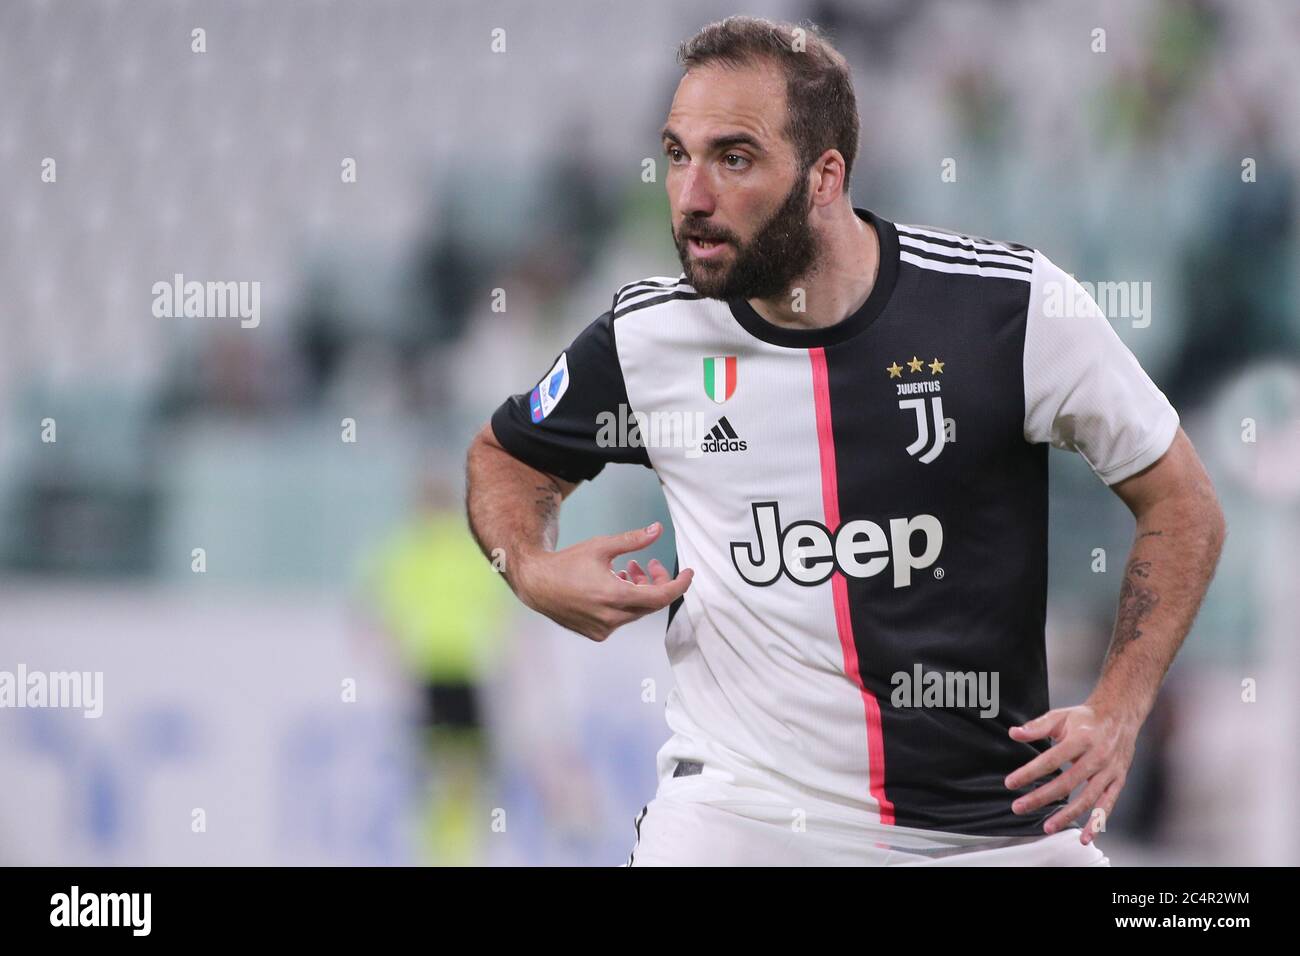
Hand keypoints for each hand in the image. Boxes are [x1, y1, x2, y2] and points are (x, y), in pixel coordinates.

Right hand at [515, 521, 692, 641]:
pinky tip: (613, 585)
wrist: (536, 584)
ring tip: (626, 570)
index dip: (679, 585)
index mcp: (615, 596)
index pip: (661, 596)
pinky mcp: (596, 633)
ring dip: (638, 591)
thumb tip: (657, 529)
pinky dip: (625, 603)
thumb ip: (632, 540)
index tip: (689, 574)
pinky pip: (622, 619)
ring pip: (636, 611)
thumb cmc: (567, 563)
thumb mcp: (601, 546)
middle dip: (655, 582)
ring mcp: (604, 628)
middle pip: (650, 603)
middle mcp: (611, 617)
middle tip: (647, 563)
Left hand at [1004, 703, 1139, 844]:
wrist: (1120, 716)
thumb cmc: (1087, 718)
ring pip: (1087, 798)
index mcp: (1081, 738)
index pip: (1051, 759)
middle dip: (1041, 797)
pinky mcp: (1118, 781)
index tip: (1011, 782)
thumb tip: (1014, 733)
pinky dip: (1097, 823)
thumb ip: (1037, 726)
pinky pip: (1107, 805)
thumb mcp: (1060, 716)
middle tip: (1019, 807)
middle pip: (1067, 782)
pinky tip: (1084, 837)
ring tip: (1047, 827)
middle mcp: (1097, 756)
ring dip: (1067, 815)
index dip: (1030, 772)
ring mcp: (1109, 771)